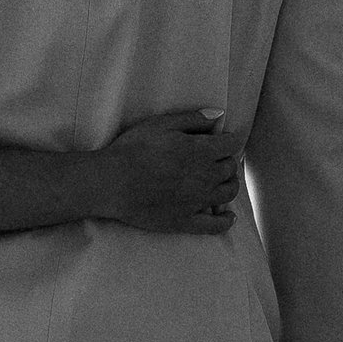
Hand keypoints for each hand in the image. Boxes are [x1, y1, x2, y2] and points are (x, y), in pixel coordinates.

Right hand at [87, 108, 244, 233]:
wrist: (111, 182)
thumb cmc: (132, 149)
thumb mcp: (160, 124)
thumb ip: (192, 119)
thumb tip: (218, 115)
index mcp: (201, 151)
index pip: (231, 144)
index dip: (230, 140)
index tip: (224, 139)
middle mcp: (205, 177)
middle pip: (230, 168)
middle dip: (227, 160)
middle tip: (217, 158)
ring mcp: (198, 202)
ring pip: (228, 193)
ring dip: (229, 184)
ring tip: (221, 180)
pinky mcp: (186, 221)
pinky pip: (215, 226)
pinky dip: (225, 220)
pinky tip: (228, 216)